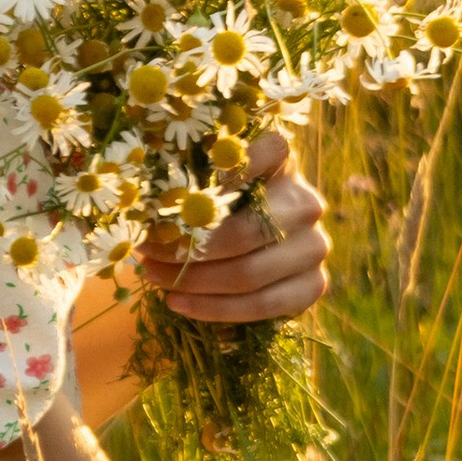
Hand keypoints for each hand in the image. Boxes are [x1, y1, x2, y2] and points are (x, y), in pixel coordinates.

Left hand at [140, 132, 329, 328]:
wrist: (259, 247)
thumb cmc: (221, 204)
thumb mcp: (209, 178)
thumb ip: (192, 176)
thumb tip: (146, 197)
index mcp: (284, 164)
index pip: (267, 152)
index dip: (230, 167)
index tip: (182, 186)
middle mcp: (307, 204)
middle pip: (243, 234)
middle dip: (188, 249)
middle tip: (146, 251)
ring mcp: (314, 247)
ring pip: (248, 275)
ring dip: (193, 281)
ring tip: (153, 276)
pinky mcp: (313, 286)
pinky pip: (261, 305)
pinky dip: (213, 308)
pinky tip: (177, 302)